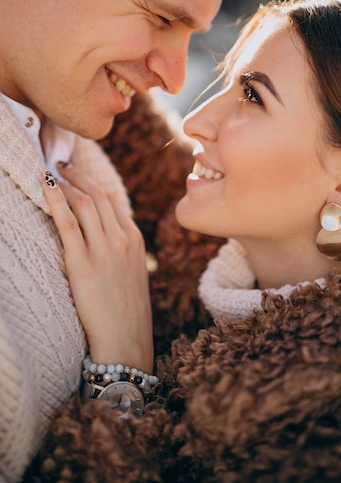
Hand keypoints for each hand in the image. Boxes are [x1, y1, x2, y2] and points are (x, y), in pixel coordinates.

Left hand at [43, 164, 152, 371]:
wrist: (127, 338)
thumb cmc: (127, 309)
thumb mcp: (133, 271)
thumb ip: (121, 248)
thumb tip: (104, 232)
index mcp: (133, 238)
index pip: (111, 199)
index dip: (92, 181)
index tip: (78, 172)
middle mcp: (121, 238)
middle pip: (97, 195)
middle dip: (77, 174)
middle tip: (60, 164)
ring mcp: (104, 249)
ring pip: (84, 203)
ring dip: (65, 183)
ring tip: (50, 173)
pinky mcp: (83, 263)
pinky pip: (69, 224)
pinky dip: (57, 202)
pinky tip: (46, 188)